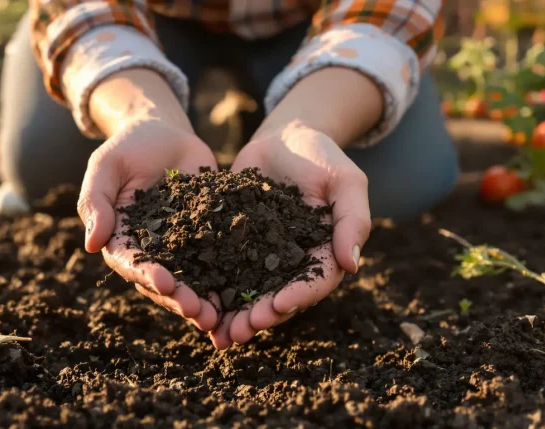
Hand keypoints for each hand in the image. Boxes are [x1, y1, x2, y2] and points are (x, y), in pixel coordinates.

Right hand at [78, 116, 221, 331]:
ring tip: (217, 316)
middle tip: (199, 312)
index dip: (146, 275)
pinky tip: (240, 294)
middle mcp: (150, 251)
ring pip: (190, 280)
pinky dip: (227, 279)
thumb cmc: (127, 147)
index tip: (164, 283)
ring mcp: (180, 247)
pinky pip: (217, 260)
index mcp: (121, 238)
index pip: (131, 263)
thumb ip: (95, 202)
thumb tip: (91, 245)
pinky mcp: (207, 237)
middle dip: (179, 298)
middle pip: (161, 282)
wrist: (164, 132)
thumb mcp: (105, 167)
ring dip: (202, 300)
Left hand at [210, 121, 371, 348]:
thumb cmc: (323, 156)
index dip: (297, 297)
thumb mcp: (346, 181)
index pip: (314, 282)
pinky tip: (191, 301)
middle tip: (240, 330)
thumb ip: (353, 219)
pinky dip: (209, 287)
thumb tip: (352, 265)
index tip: (277, 306)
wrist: (286, 137)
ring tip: (215, 331)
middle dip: (260, 316)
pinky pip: (221, 267)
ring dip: (233, 314)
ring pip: (248, 291)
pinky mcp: (234, 243)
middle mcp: (292, 262)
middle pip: (278, 297)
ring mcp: (262, 255)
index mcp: (323, 253)